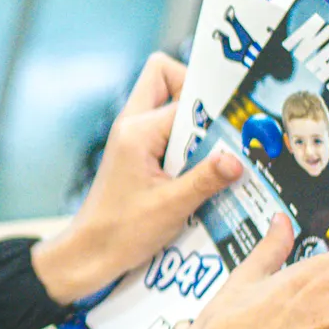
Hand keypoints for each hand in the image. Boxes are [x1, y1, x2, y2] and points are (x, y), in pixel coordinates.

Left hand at [32, 54, 245, 304]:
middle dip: (197, 93)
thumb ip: (206, 179)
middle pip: (165, 77)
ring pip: (164, 100)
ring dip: (191, 119)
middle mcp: (131, 125)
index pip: (185, 98)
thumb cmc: (122, 231)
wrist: (90, 252)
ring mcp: (132, 136)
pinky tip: (200, 167)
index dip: (213, 110)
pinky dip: (184, 139)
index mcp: (137, 131)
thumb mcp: (172, 207)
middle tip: (218, 127)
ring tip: (212, 151)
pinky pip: (164, 128)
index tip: (237, 125)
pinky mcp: (136, 151)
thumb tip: (237, 159)